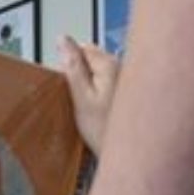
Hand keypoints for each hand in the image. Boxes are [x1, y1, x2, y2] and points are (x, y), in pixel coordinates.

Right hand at [59, 35, 119, 155]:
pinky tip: (102, 109)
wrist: (127, 154)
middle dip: (83, 72)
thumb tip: (63, 40)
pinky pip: (110, 82)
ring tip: (92, 107)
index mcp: (110, 64)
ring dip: (92, 84)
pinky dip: (102, 92)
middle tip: (80, 98)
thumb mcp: (80, 97)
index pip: (82, 48)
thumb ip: (72, 66)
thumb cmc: (104, 130)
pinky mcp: (131, 90)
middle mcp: (124, 65)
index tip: (67, 84)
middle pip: (94, 58)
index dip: (69, 64)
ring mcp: (129, 77)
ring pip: (101, 70)